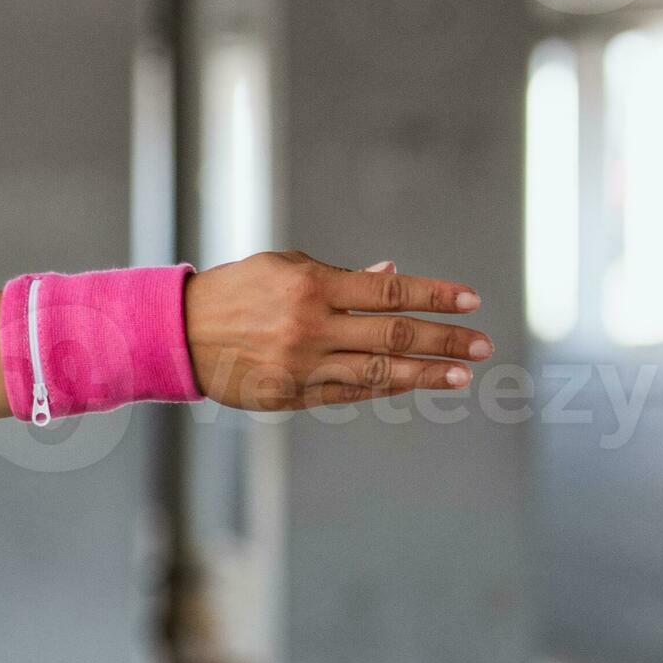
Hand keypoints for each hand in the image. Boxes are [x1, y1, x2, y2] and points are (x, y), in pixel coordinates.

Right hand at [183, 253, 492, 411]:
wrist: (179, 333)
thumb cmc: (237, 290)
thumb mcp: (285, 268)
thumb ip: (340, 276)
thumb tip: (393, 276)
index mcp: (313, 286)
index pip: (390, 292)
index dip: (436, 295)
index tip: (472, 301)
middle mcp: (312, 327)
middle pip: (394, 335)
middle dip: (444, 339)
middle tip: (483, 344)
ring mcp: (302, 365)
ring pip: (378, 373)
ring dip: (425, 374)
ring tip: (462, 375)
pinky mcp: (291, 394)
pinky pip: (348, 394)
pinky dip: (384, 390)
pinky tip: (413, 385)